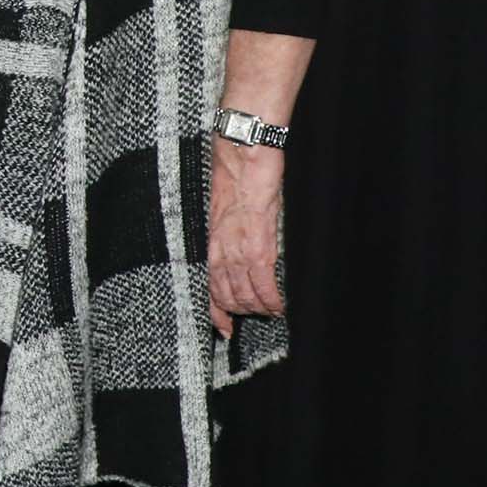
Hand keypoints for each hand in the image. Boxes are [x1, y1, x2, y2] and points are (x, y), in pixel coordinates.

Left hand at [205, 139, 286, 343]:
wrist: (242, 158)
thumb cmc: (229, 179)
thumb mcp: (217, 212)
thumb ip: (221, 235)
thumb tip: (229, 253)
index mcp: (207, 244)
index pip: (207, 288)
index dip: (215, 313)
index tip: (224, 328)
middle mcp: (219, 251)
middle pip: (226, 297)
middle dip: (241, 312)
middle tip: (254, 316)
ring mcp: (238, 250)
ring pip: (245, 295)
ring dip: (258, 308)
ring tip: (268, 312)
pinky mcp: (260, 245)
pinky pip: (265, 283)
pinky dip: (272, 299)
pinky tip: (278, 308)